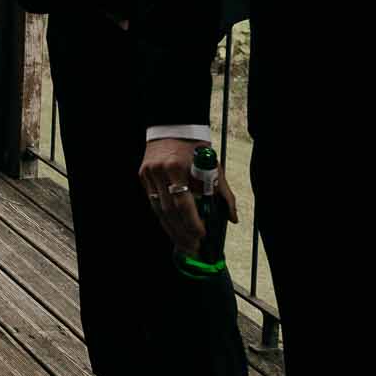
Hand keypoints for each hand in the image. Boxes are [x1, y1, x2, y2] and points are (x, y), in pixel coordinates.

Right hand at [138, 137, 238, 254]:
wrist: (172, 126)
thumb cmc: (195, 148)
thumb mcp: (213, 167)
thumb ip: (223, 193)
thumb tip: (232, 218)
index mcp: (176, 167)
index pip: (183, 202)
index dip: (192, 222)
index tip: (202, 236)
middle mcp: (159, 171)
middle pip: (169, 211)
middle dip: (182, 232)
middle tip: (193, 248)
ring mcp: (148, 174)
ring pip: (158, 210)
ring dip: (172, 230)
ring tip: (184, 245)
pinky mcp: (142, 176)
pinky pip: (152, 202)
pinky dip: (163, 218)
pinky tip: (172, 229)